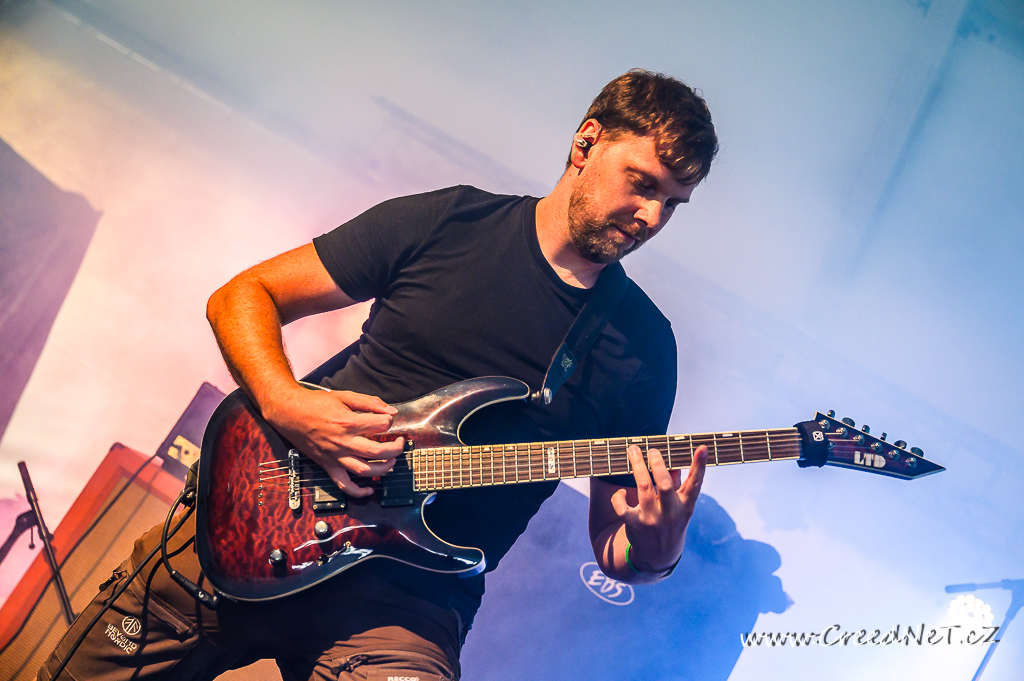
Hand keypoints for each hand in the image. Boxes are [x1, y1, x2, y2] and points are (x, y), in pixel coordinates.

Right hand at [264, 385, 404, 496]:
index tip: (387, 419)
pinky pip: (344, 484)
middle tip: (400, 443)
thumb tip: (392, 411)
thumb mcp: (344, 395)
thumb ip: (369, 402)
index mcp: (348, 423)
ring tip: (391, 462)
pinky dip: (358, 491)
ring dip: (383, 469)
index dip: (389, 421)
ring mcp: (335, 457)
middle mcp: (343, 442)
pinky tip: (370, 489)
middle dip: (395, 449)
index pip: (381, 426)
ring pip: (364, 471)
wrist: (289, 412)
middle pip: (377, 452)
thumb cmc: (316, 403)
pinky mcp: (328, 466)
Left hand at [611, 444, 707, 571]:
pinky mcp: (635, 524)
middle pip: (664, 484)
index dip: (699, 465)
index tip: (702, 447)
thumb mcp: (680, 507)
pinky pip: (622, 507)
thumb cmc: (671, 523)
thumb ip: (679, 484)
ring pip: (643, 488)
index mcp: (686, 506)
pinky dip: (618, 497)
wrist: (658, 557)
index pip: (695, 484)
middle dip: (657, 464)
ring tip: (633, 451)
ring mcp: (652, 519)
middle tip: (651, 449)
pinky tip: (621, 492)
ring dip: (637, 467)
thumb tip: (674, 460)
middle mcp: (670, 512)